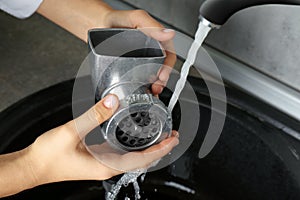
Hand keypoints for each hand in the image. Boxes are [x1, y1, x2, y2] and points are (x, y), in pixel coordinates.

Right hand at [0, 94, 178, 196]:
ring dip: (149, 148)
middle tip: (172, 135)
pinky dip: (135, 146)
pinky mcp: (98, 158)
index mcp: (106, 164)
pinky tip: (137, 137)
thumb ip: (93, 115)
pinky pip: (123, 153)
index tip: (173, 140)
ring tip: (161, 136)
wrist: (33, 166)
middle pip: (142, 161)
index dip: (160, 150)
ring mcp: (103, 163)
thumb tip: (113, 101)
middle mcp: (108, 166)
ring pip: (134, 158)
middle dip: (159, 149)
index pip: (142, 160)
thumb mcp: (71, 132)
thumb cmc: (49, 156)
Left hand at [104, 10, 176, 94]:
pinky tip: (139, 89)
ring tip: (149, 91)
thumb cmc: (116, 19)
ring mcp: (140, 59)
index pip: (168, 55)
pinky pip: (139, 76)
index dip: (167, 67)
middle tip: (156, 88)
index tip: (162, 76)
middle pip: (161, 68)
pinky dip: (141, 85)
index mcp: (156, 39)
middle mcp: (150, 50)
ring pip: (152, 74)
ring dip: (153, 85)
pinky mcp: (130, 65)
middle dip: (161, 80)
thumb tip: (168, 34)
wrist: (97, 24)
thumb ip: (152, 26)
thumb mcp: (136, 18)